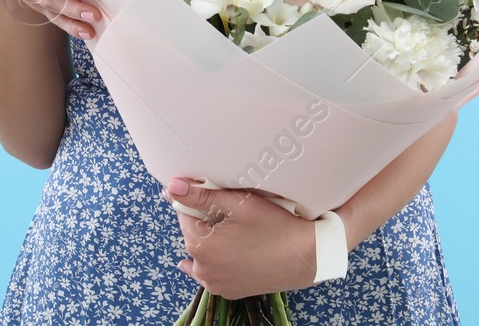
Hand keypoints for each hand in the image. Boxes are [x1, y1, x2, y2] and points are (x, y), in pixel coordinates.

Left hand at [162, 178, 319, 298]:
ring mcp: (216, 283)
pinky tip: (220, 253)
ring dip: (211, 239)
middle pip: (194, 232)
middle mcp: (202, 269)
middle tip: (229, 207)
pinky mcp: (230, 291)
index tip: (211, 191)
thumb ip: (201, 195)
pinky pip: (214, 272)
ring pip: (203, 253)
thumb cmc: (274, 226)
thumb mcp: (237, 203)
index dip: (197, 197)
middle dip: (205, 218)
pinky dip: (216, 261)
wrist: (306, 256)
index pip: (184, 212)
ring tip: (234, 227)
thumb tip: (172, 186)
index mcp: (199, 245)